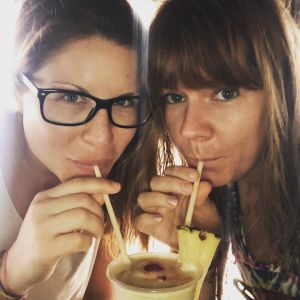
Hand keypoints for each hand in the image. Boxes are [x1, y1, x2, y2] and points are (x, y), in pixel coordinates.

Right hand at [4, 177, 119, 294]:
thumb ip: (78, 202)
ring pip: (84, 217)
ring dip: (97, 227)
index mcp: (46, 196)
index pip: (78, 183)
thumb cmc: (45, 235)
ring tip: (95, 234)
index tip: (116, 187)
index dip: (100, 183)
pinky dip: (88, 243)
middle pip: (84, 200)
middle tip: (100, 224)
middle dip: (100, 212)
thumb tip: (102, 192)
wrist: (19, 263)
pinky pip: (79, 240)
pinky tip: (84, 245)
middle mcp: (42, 207)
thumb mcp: (58, 214)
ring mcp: (42, 227)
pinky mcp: (46, 248)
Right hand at [135, 166, 220, 247]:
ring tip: (174, 203)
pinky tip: (160, 219)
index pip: (170, 172)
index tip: (196, 176)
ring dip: (157, 198)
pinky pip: (139, 220)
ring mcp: (154, 211)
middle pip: (155, 182)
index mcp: (174, 186)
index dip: (180, 171)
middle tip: (188, 189)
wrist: (203, 242)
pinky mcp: (150, 227)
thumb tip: (205, 183)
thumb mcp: (207, 207)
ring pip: (143, 198)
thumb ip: (202, 196)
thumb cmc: (204, 220)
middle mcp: (161, 195)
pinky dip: (147, 218)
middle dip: (171, 183)